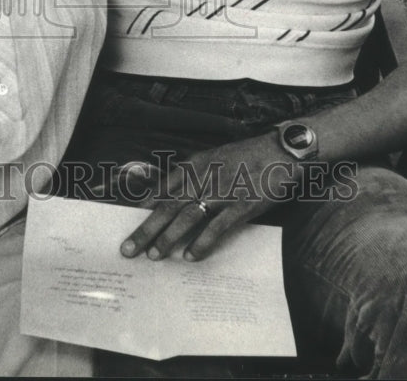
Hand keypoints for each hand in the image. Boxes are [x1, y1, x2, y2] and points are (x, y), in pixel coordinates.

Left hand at [119, 132, 296, 261]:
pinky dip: (202, 243)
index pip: (162, 188)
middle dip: (146, 229)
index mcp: (194, 164)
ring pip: (187, 217)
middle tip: (129, 249)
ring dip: (168, 238)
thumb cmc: (245, 156)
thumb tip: (169, 196)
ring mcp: (222, 192)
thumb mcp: (213, 157)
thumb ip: (192, 175)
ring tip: (154, 256)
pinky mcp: (241, 205)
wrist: (279, 151)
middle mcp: (203, 177)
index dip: (143, 207)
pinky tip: (190, 256)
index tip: (127, 221)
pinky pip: (217, 227)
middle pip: (168, 206)